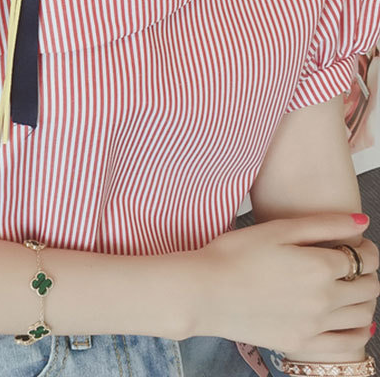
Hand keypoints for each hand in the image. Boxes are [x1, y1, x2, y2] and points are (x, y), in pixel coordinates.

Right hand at [191, 212, 379, 356]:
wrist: (204, 291)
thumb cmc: (233, 254)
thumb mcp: (276, 229)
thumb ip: (323, 224)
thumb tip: (362, 221)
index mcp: (320, 266)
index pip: (364, 258)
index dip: (367, 249)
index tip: (358, 245)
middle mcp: (325, 298)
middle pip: (369, 287)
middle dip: (368, 273)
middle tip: (351, 265)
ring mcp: (315, 325)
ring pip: (363, 315)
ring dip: (364, 300)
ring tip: (347, 289)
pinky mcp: (302, 342)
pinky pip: (349, 344)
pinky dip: (358, 332)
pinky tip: (348, 322)